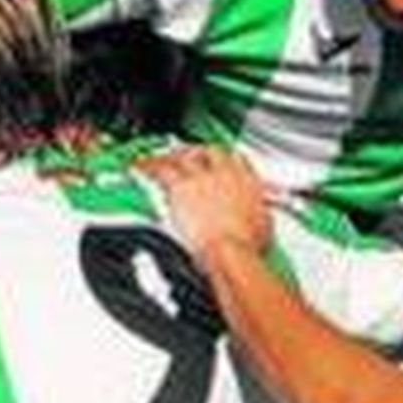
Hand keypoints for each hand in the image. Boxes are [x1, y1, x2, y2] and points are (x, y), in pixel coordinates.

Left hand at [147, 144, 273, 258]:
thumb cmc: (245, 245)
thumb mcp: (262, 226)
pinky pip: (161, 170)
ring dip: (171, 157)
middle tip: (187, 156)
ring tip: (159, 158)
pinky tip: (140, 167)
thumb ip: (257, 214)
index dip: (224, 160)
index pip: (235, 159)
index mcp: (246, 180)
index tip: (217, 164)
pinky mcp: (181, 187)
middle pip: (208, 152)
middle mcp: (224, 173)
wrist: (229, 251)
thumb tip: (257, 218)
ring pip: (182, 156)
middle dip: (196, 153)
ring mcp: (201, 178)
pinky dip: (149, 167)